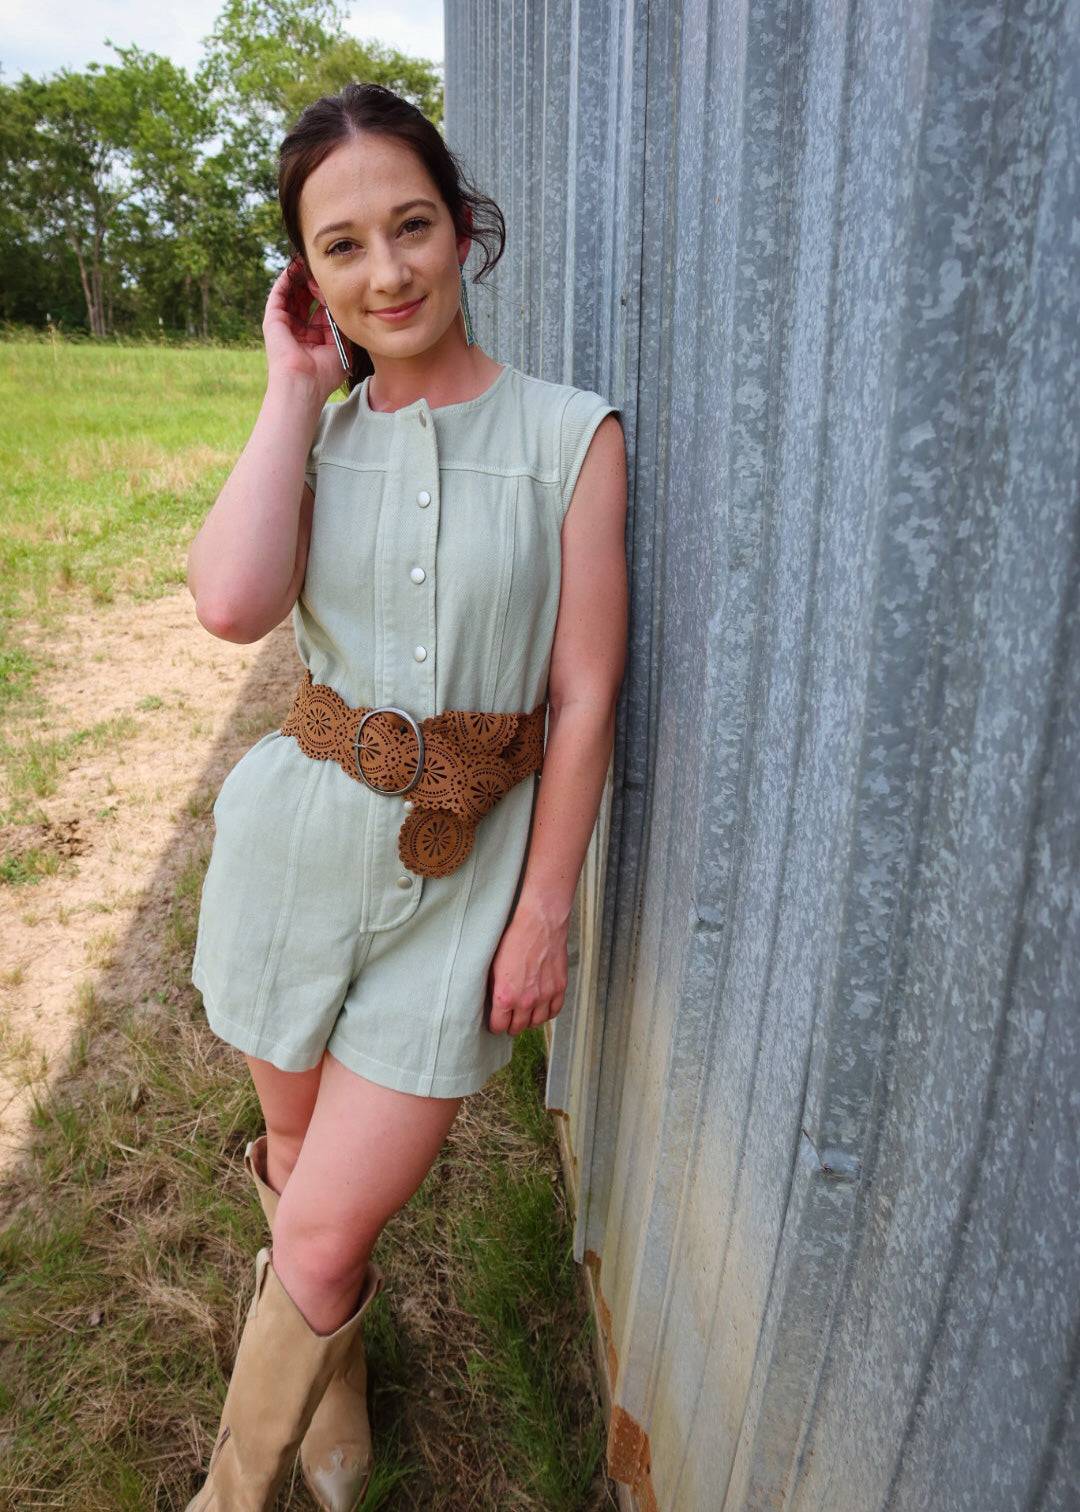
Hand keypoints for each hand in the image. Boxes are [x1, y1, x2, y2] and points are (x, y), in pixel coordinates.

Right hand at [262, 258, 352, 403]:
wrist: (304, 384)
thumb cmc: (325, 374)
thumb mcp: (341, 346)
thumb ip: (343, 326)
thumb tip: (349, 306)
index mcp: (314, 338)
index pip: (321, 310)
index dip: (329, 294)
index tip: (338, 280)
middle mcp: (298, 330)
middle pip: (306, 299)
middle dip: (314, 282)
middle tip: (324, 266)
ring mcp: (284, 324)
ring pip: (292, 293)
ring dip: (300, 277)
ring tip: (309, 260)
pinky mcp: (273, 319)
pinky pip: (279, 293)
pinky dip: (286, 279)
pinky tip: (295, 266)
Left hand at [486, 895, 568, 1036]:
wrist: (539, 924)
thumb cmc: (514, 940)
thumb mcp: (493, 966)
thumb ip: (494, 989)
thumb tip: (493, 1002)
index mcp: (505, 996)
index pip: (499, 1026)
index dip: (496, 1025)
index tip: (495, 1022)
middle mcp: (526, 1001)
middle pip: (518, 1027)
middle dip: (512, 1025)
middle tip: (509, 1019)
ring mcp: (545, 996)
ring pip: (537, 1022)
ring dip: (529, 1020)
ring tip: (524, 1014)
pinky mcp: (559, 988)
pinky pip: (554, 1011)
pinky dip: (547, 1013)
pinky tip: (541, 1008)